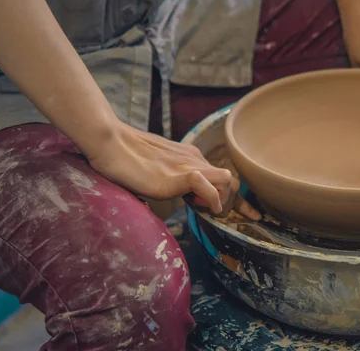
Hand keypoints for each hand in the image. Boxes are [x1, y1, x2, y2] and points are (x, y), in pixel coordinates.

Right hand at [87, 121, 260, 220]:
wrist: (110, 143)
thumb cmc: (126, 158)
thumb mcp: (155, 171)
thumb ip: (170, 180)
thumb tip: (173, 195)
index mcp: (189, 157)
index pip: (222, 176)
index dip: (237, 198)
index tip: (248, 214)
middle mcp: (193, 159)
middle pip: (231, 180)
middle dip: (236, 204)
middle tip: (220, 217)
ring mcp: (187, 165)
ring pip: (226, 180)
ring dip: (223, 200)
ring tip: (205, 210)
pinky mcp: (177, 174)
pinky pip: (205, 184)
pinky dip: (211, 199)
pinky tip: (203, 207)